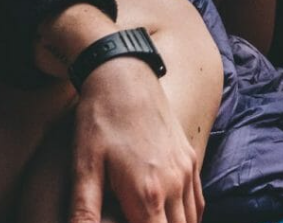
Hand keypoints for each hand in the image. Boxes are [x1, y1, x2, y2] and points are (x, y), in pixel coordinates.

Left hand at [69, 56, 202, 222]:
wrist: (123, 73)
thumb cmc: (99, 120)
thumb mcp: (84, 167)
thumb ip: (84, 211)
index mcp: (147, 193)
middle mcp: (174, 184)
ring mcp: (186, 169)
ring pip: (191, 220)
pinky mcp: (189, 156)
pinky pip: (198, 200)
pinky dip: (189, 218)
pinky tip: (173, 219)